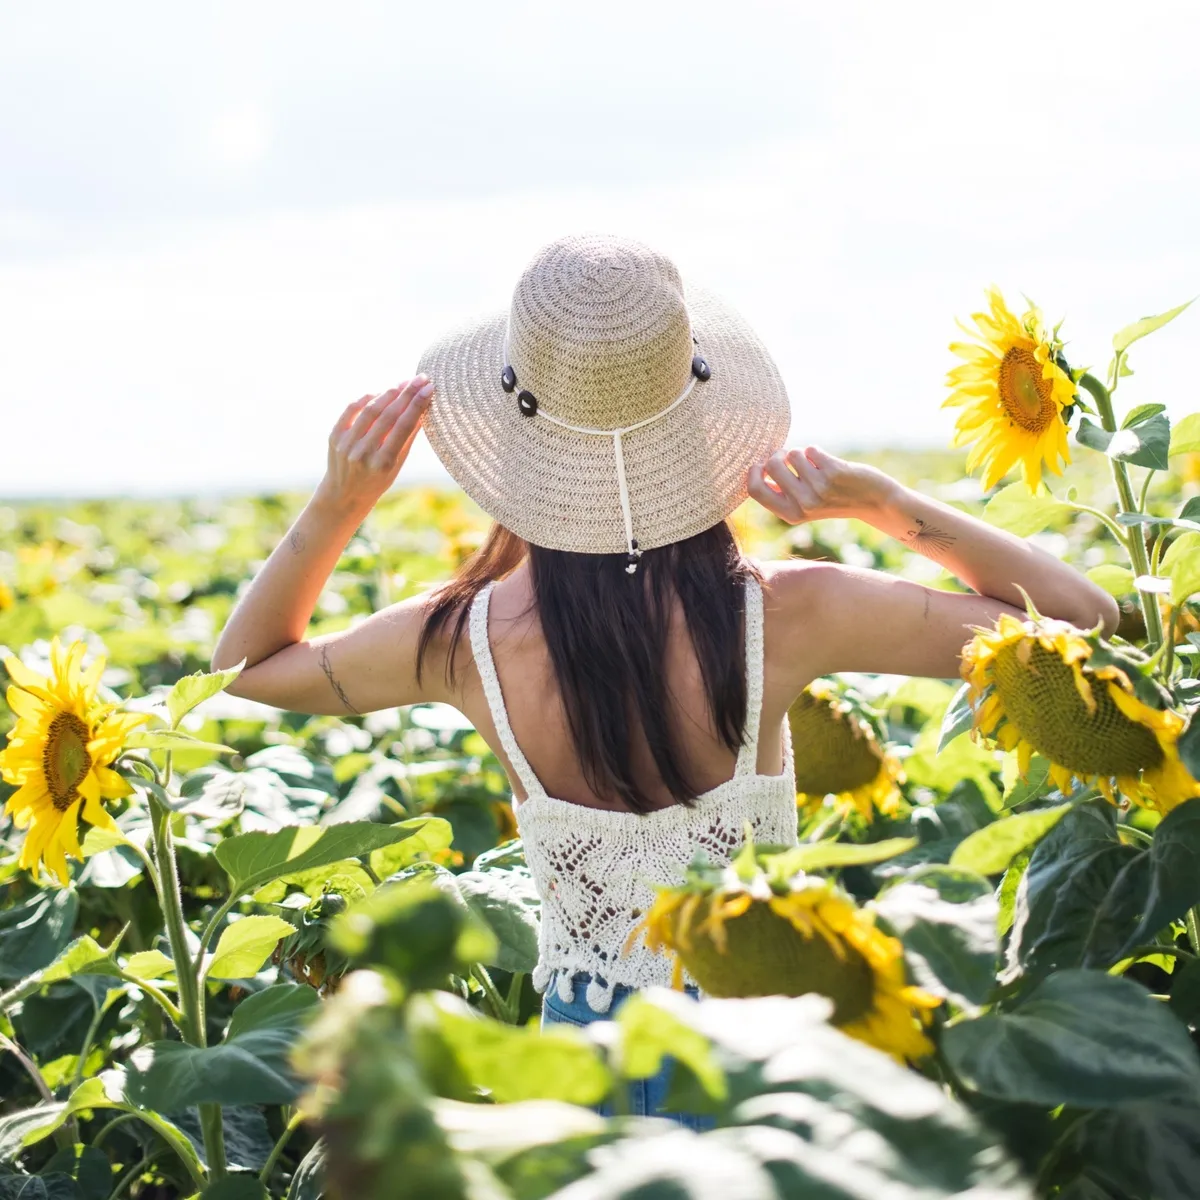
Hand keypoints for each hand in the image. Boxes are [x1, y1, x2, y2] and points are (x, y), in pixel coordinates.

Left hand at [315, 376, 433, 514]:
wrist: (344, 495)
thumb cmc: (378, 480)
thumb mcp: (397, 465)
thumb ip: (407, 438)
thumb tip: (423, 408)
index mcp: (384, 463)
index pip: (403, 426)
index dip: (417, 404)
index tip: (429, 388)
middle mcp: (364, 453)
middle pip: (388, 415)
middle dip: (406, 393)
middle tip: (420, 378)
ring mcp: (347, 445)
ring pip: (370, 410)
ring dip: (388, 393)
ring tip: (402, 384)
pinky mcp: (334, 437)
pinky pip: (351, 410)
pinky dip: (365, 399)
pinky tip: (379, 393)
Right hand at [747, 446, 897, 524]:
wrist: (873, 501)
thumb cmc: (833, 499)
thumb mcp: (804, 506)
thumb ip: (781, 493)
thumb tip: (757, 468)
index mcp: (790, 515)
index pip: (754, 489)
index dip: (753, 471)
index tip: (762, 464)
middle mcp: (802, 504)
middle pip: (770, 465)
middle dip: (778, 455)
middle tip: (792, 458)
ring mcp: (818, 489)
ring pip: (792, 454)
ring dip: (802, 453)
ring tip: (815, 464)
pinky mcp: (833, 473)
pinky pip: (810, 449)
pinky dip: (816, 451)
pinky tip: (828, 463)